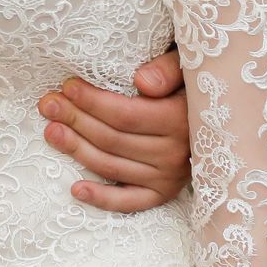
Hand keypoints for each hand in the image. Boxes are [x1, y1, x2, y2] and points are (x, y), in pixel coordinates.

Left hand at [37, 51, 190, 211]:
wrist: (218, 112)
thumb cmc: (189, 82)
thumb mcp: (187, 65)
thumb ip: (167, 69)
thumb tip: (143, 82)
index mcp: (182, 120)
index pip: (127, 116)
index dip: (94, 102)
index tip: (68, 86)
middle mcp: (176, 154)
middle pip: (113, 140)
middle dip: (76, 120)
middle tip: (48, 104)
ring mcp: (169, 177)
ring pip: (113, 166)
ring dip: (77, 149)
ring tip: (50, 131)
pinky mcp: (162, 193)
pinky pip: (130, 201)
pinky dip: (102, 198)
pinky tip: (75, 189)